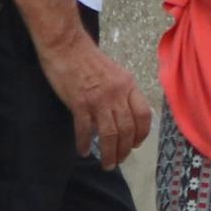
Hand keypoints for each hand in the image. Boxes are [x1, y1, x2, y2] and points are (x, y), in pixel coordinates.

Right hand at [43, 34, 148, 167]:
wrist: (66, 47)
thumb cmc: (89, 59)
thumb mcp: (116, 73)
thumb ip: (123, 92)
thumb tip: (126, 113)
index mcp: (129, 86)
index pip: (144, 115)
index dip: (142, 133)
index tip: (136, 145)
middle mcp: (117, 94)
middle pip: (128, 129)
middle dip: (125, 149)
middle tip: (119, 160)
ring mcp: (98, 100)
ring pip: (110, 133)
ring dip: (110, 152)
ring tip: (107, 163)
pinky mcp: (79, 103)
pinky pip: (85, 129)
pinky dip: (85, 142)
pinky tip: (83, 151)